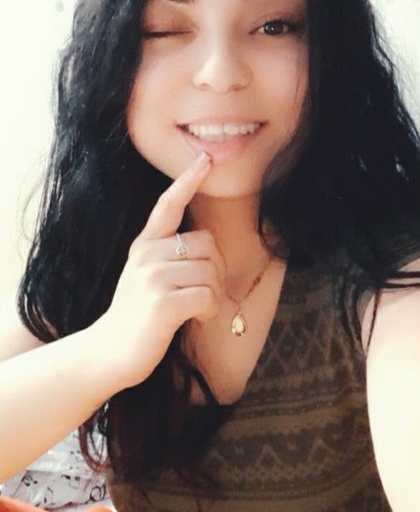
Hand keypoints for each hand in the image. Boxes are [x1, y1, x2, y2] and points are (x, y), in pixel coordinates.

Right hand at [87, 152, 226, 389]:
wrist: (111, 351)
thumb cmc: (139, 316)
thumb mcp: (147, 276)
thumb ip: (169, 257)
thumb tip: (208, 250)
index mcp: (144, 245)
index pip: (168, 205)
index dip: (187, 181)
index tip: (204, 160)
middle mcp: (146, 255)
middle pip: (207, 245)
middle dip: (216, 271)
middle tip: (203, 294)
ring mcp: (152, 278)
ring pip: (211, 272)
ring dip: (214, 295)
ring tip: (195, 309)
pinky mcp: (162, 303)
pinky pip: (208, 296)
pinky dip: (210, 310)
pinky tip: (195, 319)